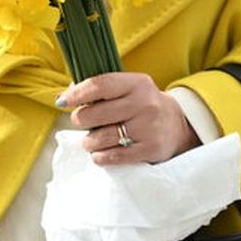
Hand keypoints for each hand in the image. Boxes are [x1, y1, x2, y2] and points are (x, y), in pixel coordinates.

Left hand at [58, 72, 199, 164]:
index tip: (63, 102)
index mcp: (137, 83)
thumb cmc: (141, 106)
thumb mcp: (128, 89)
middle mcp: (145, 103)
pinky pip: (113, 156)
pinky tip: (100, 153)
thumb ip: (100, 89)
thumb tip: (65, 96)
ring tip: (91, 140)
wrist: (177, 126)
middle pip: (95, 114)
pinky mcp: (150, 149)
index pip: (99, 85)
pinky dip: (100, 157)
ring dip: (88, 142)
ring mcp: (149, 127)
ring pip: (100, 138)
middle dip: (80, 120)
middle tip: (81, 122)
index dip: (77, 94)